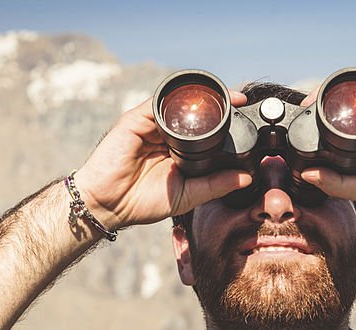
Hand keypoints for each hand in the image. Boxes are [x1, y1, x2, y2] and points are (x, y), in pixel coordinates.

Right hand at [73, 93, 251, 230]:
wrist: (109, 205)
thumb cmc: (141, 202)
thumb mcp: (187, 195)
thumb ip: (215, 186)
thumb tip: (246, 179)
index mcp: (178, 151)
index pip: (204, 131)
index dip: (223, 123)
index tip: (245, 116)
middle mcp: (165, 135)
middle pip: (193, 113)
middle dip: (216, 106)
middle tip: (239, 102)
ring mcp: (150, 126)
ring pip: (177, 104)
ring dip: (200, 99)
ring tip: (224, 98)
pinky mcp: (135, 120)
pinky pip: (157, 103)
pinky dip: (175, 99)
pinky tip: (193, 102)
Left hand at [299, 90, 355, 209]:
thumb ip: (337, 183)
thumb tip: (308, 175)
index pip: (336, 125)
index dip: (316, 123)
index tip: (297, 126)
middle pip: (343, 107)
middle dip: (320, 106)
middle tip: (300, 111)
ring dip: (334, 96)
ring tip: (313, 103)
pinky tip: (344, 104)